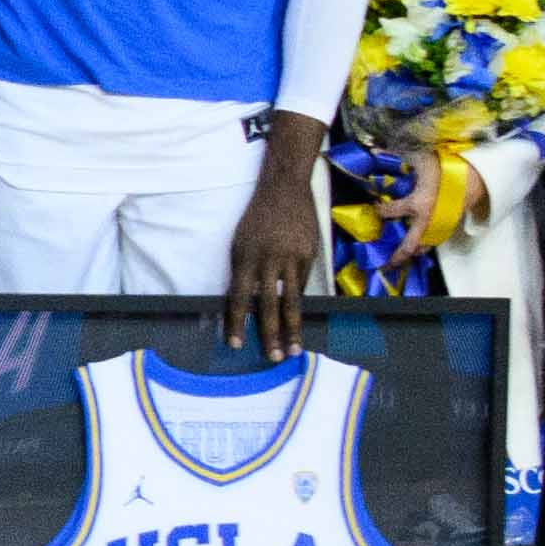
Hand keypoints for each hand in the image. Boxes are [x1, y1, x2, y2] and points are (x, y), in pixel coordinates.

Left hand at [220, 137, 324, 356]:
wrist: (284, 188)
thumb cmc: (257, 218)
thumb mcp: (241, 243)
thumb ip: (243, 272)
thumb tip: (244, 304)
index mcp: (244, 257)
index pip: (238, 298)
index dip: (236, 323)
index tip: (235, 344)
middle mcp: (267, 260)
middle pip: (267, 305)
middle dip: (269, 334)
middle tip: (272, 357)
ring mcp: (290, 258)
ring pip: (291, 301)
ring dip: (291, 328)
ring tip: (293, 349)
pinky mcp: (308, 256)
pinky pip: (302, 286)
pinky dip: (299, 304)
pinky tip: (298, 321)